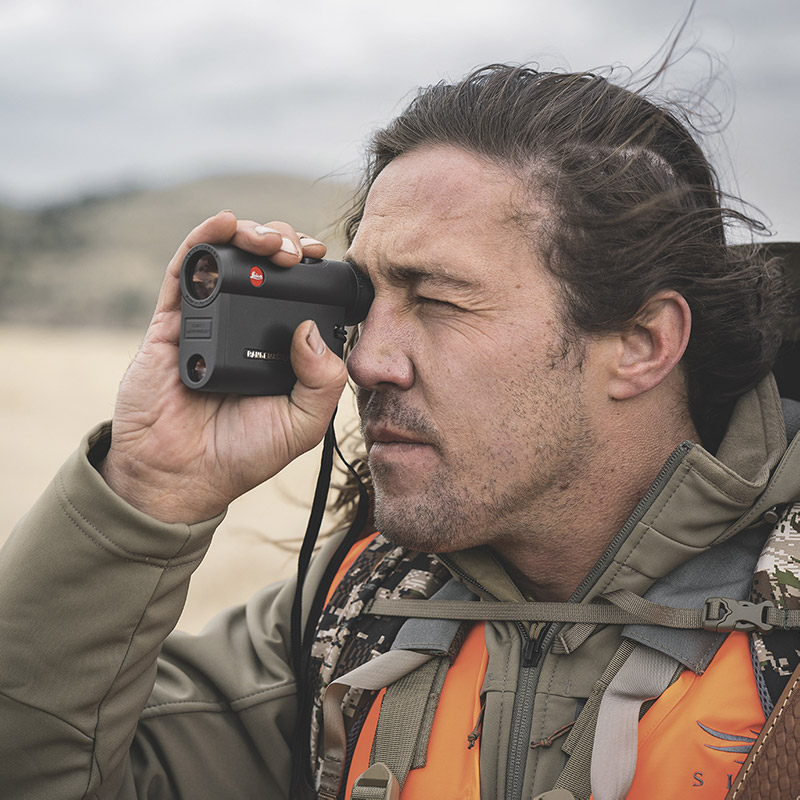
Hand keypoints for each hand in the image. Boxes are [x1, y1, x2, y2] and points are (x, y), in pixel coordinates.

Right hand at [99, 211, 347, 523]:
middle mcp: (245, 328)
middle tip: (299, 251)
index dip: (313, 271)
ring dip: (251, 235)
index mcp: (279, 348)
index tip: (324, 259)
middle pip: (266, 267)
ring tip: (269, 241)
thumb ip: (322, 382)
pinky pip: (184, 271)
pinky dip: (203, 240)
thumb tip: (311, 329)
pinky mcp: (171, 323)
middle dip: (286, 245)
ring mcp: (208, 321)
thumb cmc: (243, 454)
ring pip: (229, 259)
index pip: (300, 294)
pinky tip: (224, 224)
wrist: (180, 476)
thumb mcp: (302, 425)